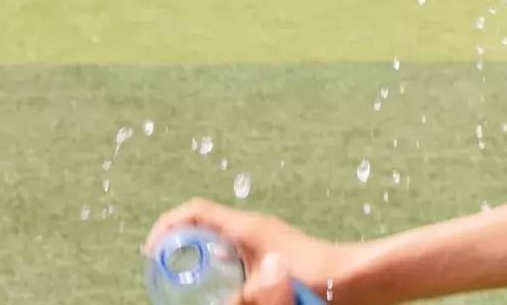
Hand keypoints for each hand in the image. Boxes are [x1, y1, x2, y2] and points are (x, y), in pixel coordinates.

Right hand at [145, 198, 347, 299]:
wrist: (356, 277)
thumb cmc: (319, 280)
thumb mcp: (270, 292)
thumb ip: (242, 300)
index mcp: (248, 228)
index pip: (196, 211)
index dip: (167, 225)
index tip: (150, 251)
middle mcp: (253, 227)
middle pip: (203, 221)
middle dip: (178, 241)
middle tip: (161, 270)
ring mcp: (264, 237)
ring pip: (218, 236)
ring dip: (197, 251)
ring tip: (182, 279)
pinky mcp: (273, 251)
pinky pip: (233, 249)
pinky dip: (216, 261)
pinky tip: (216, 285)